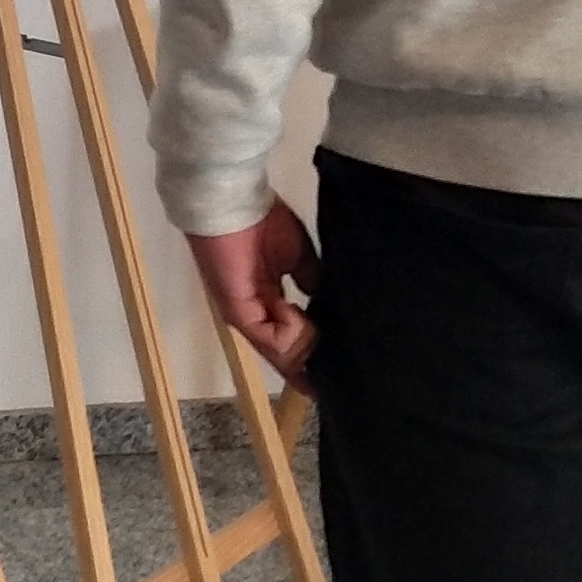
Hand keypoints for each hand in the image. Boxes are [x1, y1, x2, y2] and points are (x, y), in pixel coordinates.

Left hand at [191, 198, 321, 389]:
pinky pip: (269, 336)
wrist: (234, 202)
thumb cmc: (262, 223)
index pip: (293, 340)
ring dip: (307, 352)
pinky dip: (291, 332)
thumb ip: (311, 284)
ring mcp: (246, 316)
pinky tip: (302, 316)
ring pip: (281, 352)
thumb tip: (333, 309)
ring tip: (332, 350)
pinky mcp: (239, 311)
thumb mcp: (298, 257)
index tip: (340, 380)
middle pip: (288, 355)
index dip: (314, 359)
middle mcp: (257, 316)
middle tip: (347, 378)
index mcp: (269, 303)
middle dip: (314, 366)